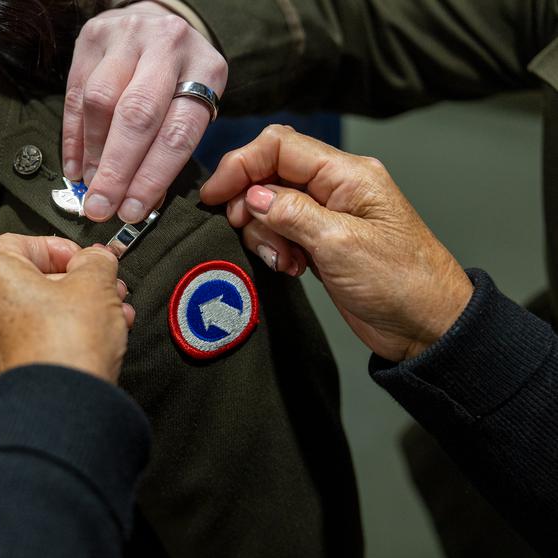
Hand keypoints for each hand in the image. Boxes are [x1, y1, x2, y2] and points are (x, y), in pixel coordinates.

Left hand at [0, 234, 133, 393]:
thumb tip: (96, 259)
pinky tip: (89, 347)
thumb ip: (97, 261)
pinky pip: (28, 347)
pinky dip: (56, 342)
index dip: (59, 248)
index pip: (21, 242)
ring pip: (33, 316)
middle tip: (103, 291)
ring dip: (71, 314)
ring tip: (107, 321)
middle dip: (74, 285)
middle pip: (30, 282)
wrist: (55, 410)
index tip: (84, 260)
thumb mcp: (97, 285)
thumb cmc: (64, 348)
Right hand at [64, 1, 226, 222]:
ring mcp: (128, 35)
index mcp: (205, 68)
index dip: (152, 177)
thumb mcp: (193, 104)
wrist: (157, 20)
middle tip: (101, 206)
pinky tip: (75, 166)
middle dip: (116, 170)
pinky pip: (76, 93)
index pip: (178, 133)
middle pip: (136, 116)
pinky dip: (73, 137)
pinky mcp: (93, 36)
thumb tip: (138, 202)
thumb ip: (170, 148)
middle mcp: (168, 46)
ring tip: (90, 185)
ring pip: (100, 101)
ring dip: (93, 153)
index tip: (132, 211)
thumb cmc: (178, 77)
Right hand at [201, 126, 473, 361]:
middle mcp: (335, 187)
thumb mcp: (341, 244)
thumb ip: (292, 213)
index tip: (215, 195)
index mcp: (347, 174)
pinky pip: (281, 232)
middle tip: (246, 232)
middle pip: (269, 173)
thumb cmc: (402, 282)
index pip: (279, 146)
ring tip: (284, 261)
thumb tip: (251, 195)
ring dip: (263, 233)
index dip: (240, 165)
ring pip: (270, 205)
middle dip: (249, 203)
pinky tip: (291, 268)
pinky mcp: (321, 242)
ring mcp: (327, 215)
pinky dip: (275, 248)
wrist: (427, 326)